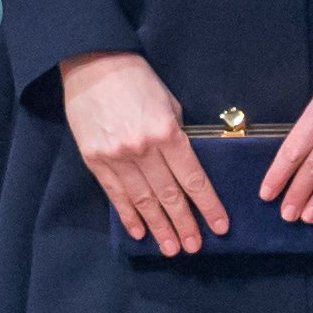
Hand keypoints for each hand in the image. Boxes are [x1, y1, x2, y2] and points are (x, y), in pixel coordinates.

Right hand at [60, 51, 229, 252]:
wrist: (93, 64)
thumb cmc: (137, 79)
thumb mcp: (169, 101)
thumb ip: (177, 134)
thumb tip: (184, 163)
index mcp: (167, 133)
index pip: (193, 179)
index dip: (208, 206)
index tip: (219, 226)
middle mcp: (143, 150)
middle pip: (169, 196)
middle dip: (185, 224)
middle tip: (195, 247)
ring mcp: (117, 158)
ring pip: (143, 202)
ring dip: (159, 228)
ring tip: (171, 248)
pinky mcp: (95, 161)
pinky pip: (116, 195)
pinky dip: (128, 216)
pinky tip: (140, 232)